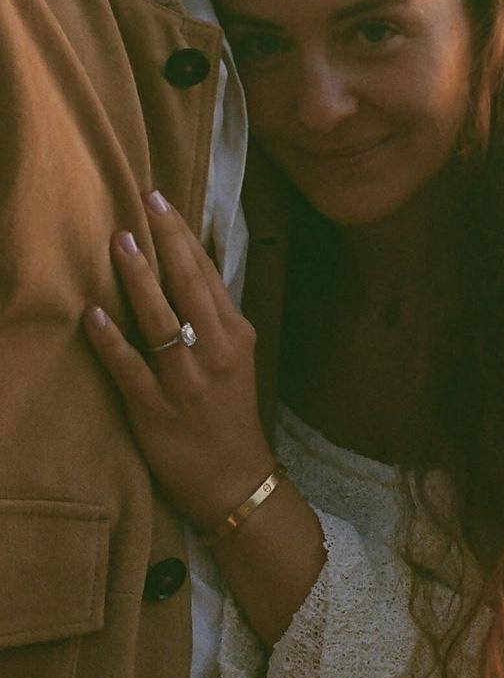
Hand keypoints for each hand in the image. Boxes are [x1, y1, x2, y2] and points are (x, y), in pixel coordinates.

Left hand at [83, 190, 274, 532]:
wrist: (235, 476)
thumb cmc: (229, 412)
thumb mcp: (236, 359)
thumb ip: (214, 318)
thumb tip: (188, 269)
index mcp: (236, 334)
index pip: (207, 274)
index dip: (184, 235)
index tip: (162, 201)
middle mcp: (216, 351)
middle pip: (190, 285)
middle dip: (166, 240)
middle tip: (146, 201)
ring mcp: (187, 380)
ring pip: (162, 320)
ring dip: (139, 279)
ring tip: (119, 243)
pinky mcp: (158, 409)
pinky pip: (132, 368)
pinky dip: (112, 341)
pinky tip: (93, 315)